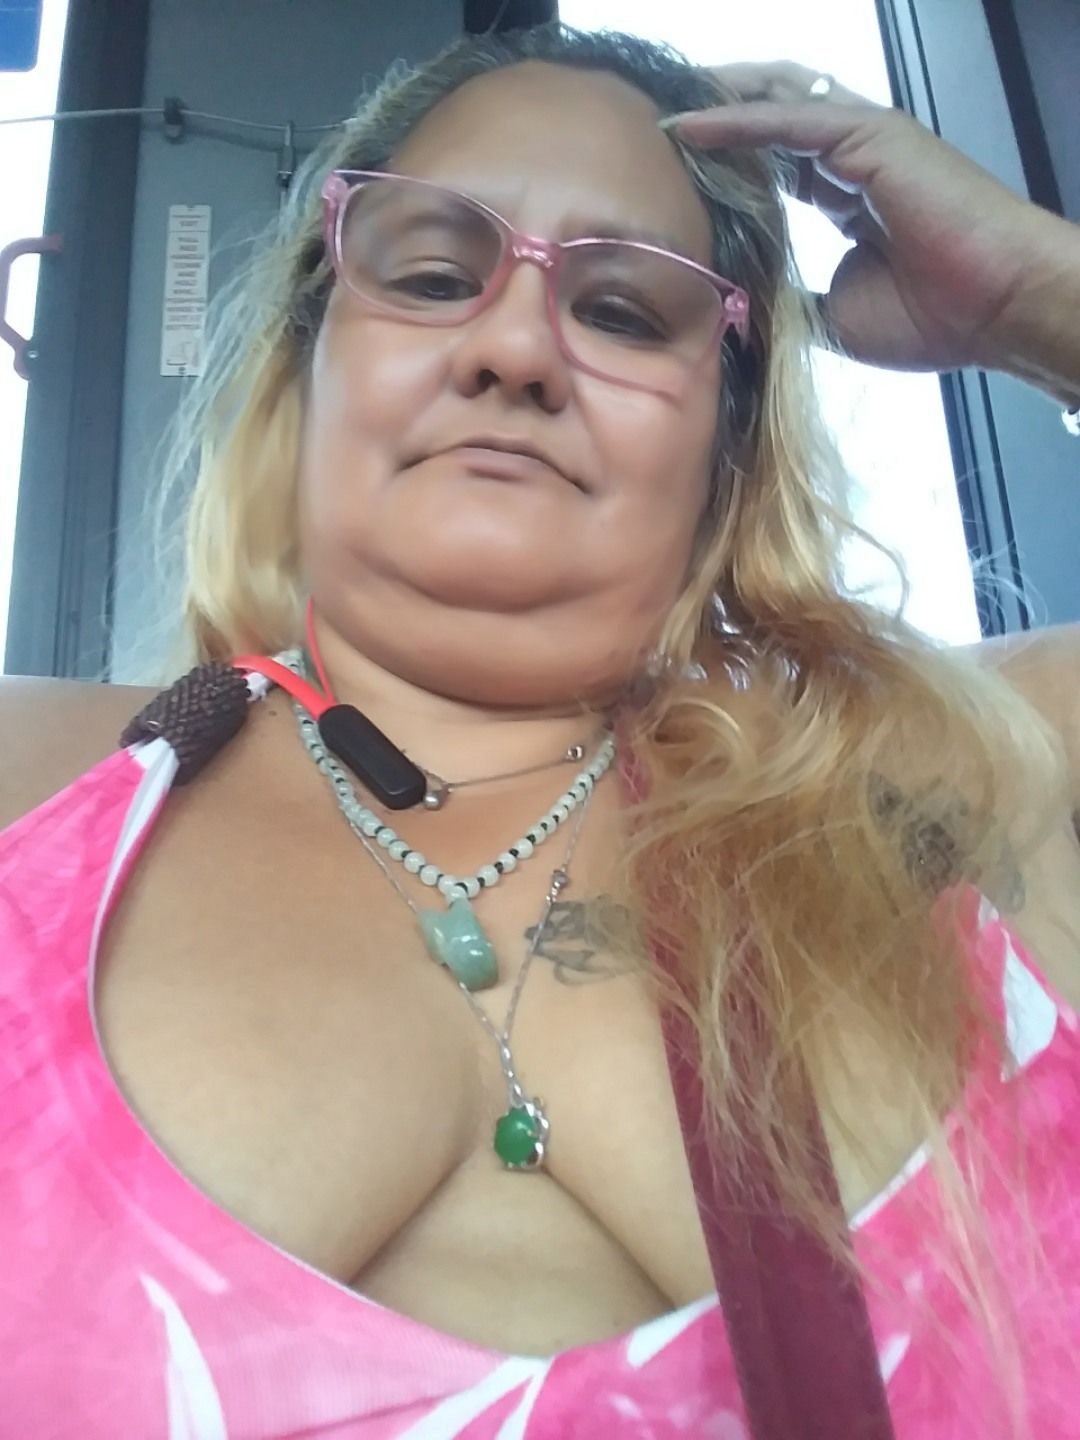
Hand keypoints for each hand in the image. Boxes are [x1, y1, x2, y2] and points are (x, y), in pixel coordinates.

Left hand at [665, 60, 1063, 375]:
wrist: (994, 311)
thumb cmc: (932, 318)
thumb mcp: (835, 315)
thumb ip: (793, 300)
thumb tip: (746, 314)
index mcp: (846, 193)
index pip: (770, 161)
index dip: (720, 162)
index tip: (666, 175)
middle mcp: (851, 156)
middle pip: (765, 119)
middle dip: (707, 118)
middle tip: (647, 133)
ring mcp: (861, 139)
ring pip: (770, 104)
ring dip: (710, 106)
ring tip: (654, 117)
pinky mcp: (867, 136)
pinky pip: (785, 121)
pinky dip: (733, 121)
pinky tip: (685, 128)